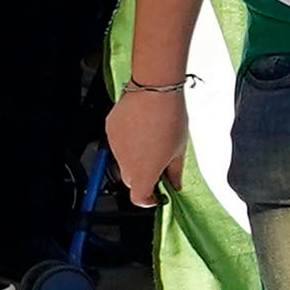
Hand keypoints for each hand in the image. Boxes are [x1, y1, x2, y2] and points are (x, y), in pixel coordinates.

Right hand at [105, 77, 187, 203]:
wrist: (154, 90)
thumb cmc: (170, 118)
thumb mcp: (180, 150)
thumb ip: (175, 172)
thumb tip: (175, 185)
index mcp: (144, 172)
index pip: (138, 198)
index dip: (148, 199)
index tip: (157, 195)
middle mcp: (125, 162)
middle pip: (131, 180)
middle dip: (144, 177)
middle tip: (159, 165)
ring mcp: (115, 146)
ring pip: (124, 161)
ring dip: (135, 158)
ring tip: (152, 140)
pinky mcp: (109, 130)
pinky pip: (118, 144)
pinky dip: (128, 143)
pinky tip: (142, 129)